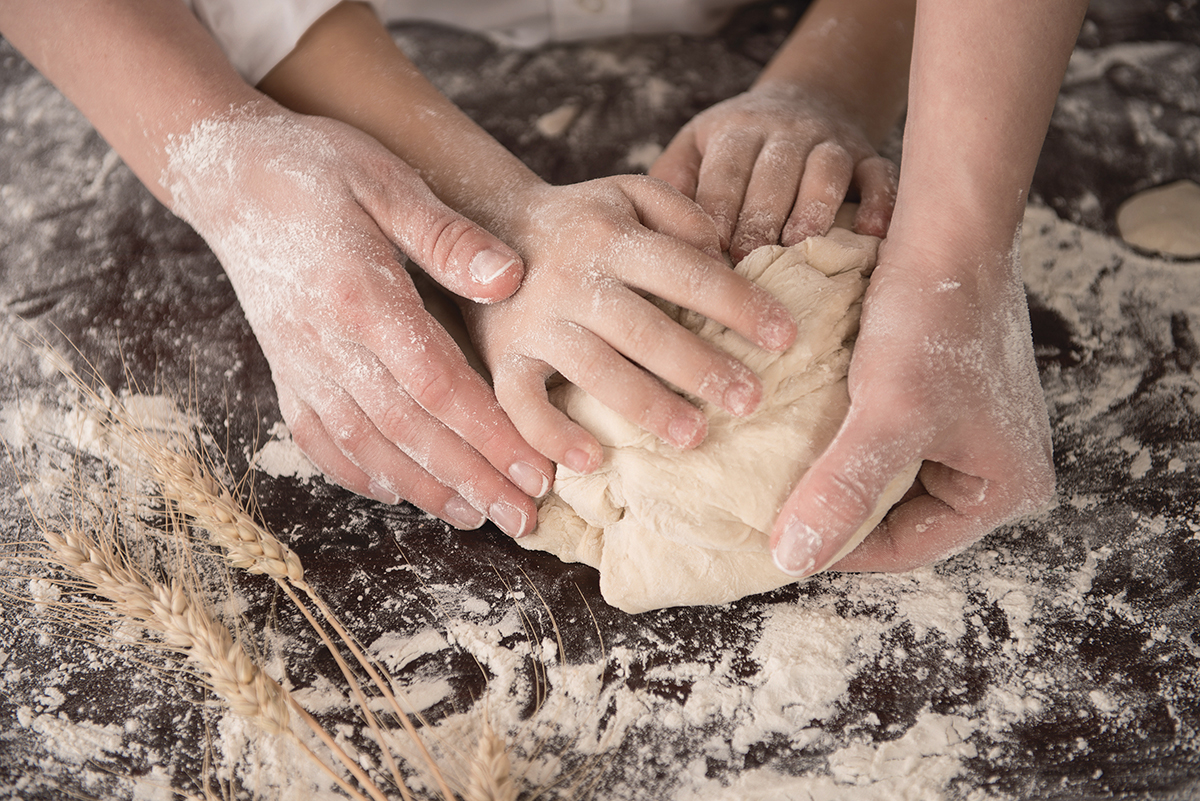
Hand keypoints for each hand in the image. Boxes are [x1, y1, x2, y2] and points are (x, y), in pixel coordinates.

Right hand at [164, 101, 553, 535]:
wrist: (226, 174)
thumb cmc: (317, 168)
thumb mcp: (387, 180)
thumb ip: (448, 236)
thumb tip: (511, 278)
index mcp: (360, 297)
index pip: (437, 385)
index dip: (489, 435)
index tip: (537, 471)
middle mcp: (325, 344)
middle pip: (409, 431)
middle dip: (472, 479)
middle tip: (525, 517)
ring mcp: (298, 364)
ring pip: (367, 445)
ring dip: (426, 489)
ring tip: (479, 517)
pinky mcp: (284, 371)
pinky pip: (319, 439)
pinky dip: (360, 473)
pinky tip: (399, 492)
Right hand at [464, 176, 798, 472]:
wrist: (481, 227)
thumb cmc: (578, 221)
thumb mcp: (626, 193)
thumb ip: (680, 214)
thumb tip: (727, 255)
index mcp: (612, 237)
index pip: (686, 271)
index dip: (739, 302)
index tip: (786, 336)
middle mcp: (573, 280)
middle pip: (644, 328)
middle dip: (700, 365)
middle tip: (750, 400)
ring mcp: (534, 323)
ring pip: (593, 370)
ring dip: (645, 406)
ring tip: (694, 436)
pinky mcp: (502, 358)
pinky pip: (523, 404)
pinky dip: (553, 436)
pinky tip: (593, 462)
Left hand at [650, 84, 896, 262]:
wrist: (804, 99)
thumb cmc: (735, 144)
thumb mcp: (695, 145)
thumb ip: (672, 181)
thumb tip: (650, 233)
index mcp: (737, 130)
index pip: (726, 171)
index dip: (719, 210)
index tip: (708, 253)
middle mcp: (786, 131)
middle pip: (774, 173)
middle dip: (761, 217)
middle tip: (748, 261)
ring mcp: (831, 142)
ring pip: (826, 171)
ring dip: (814, 208)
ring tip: (800, 246)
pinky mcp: (868, 155)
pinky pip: (880, 175)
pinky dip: (880, 202)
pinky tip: (873, 234)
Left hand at [770, 233, 1054, 575]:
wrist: (946, 231)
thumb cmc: (934, 318)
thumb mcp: (888, 413)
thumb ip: (844, 488)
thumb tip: (793, 558)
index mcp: (1006, 489)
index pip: (909, 548)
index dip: (839, 549)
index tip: (775, 546)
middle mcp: (992, 469)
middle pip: (896, 518)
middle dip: (835, 515)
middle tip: (769, 519)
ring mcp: (964, 435)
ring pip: (882, 480)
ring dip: (832, 478)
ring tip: (775, 483)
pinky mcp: (935, 403)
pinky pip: (879, 443)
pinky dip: (838, 444)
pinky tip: (795, 441)